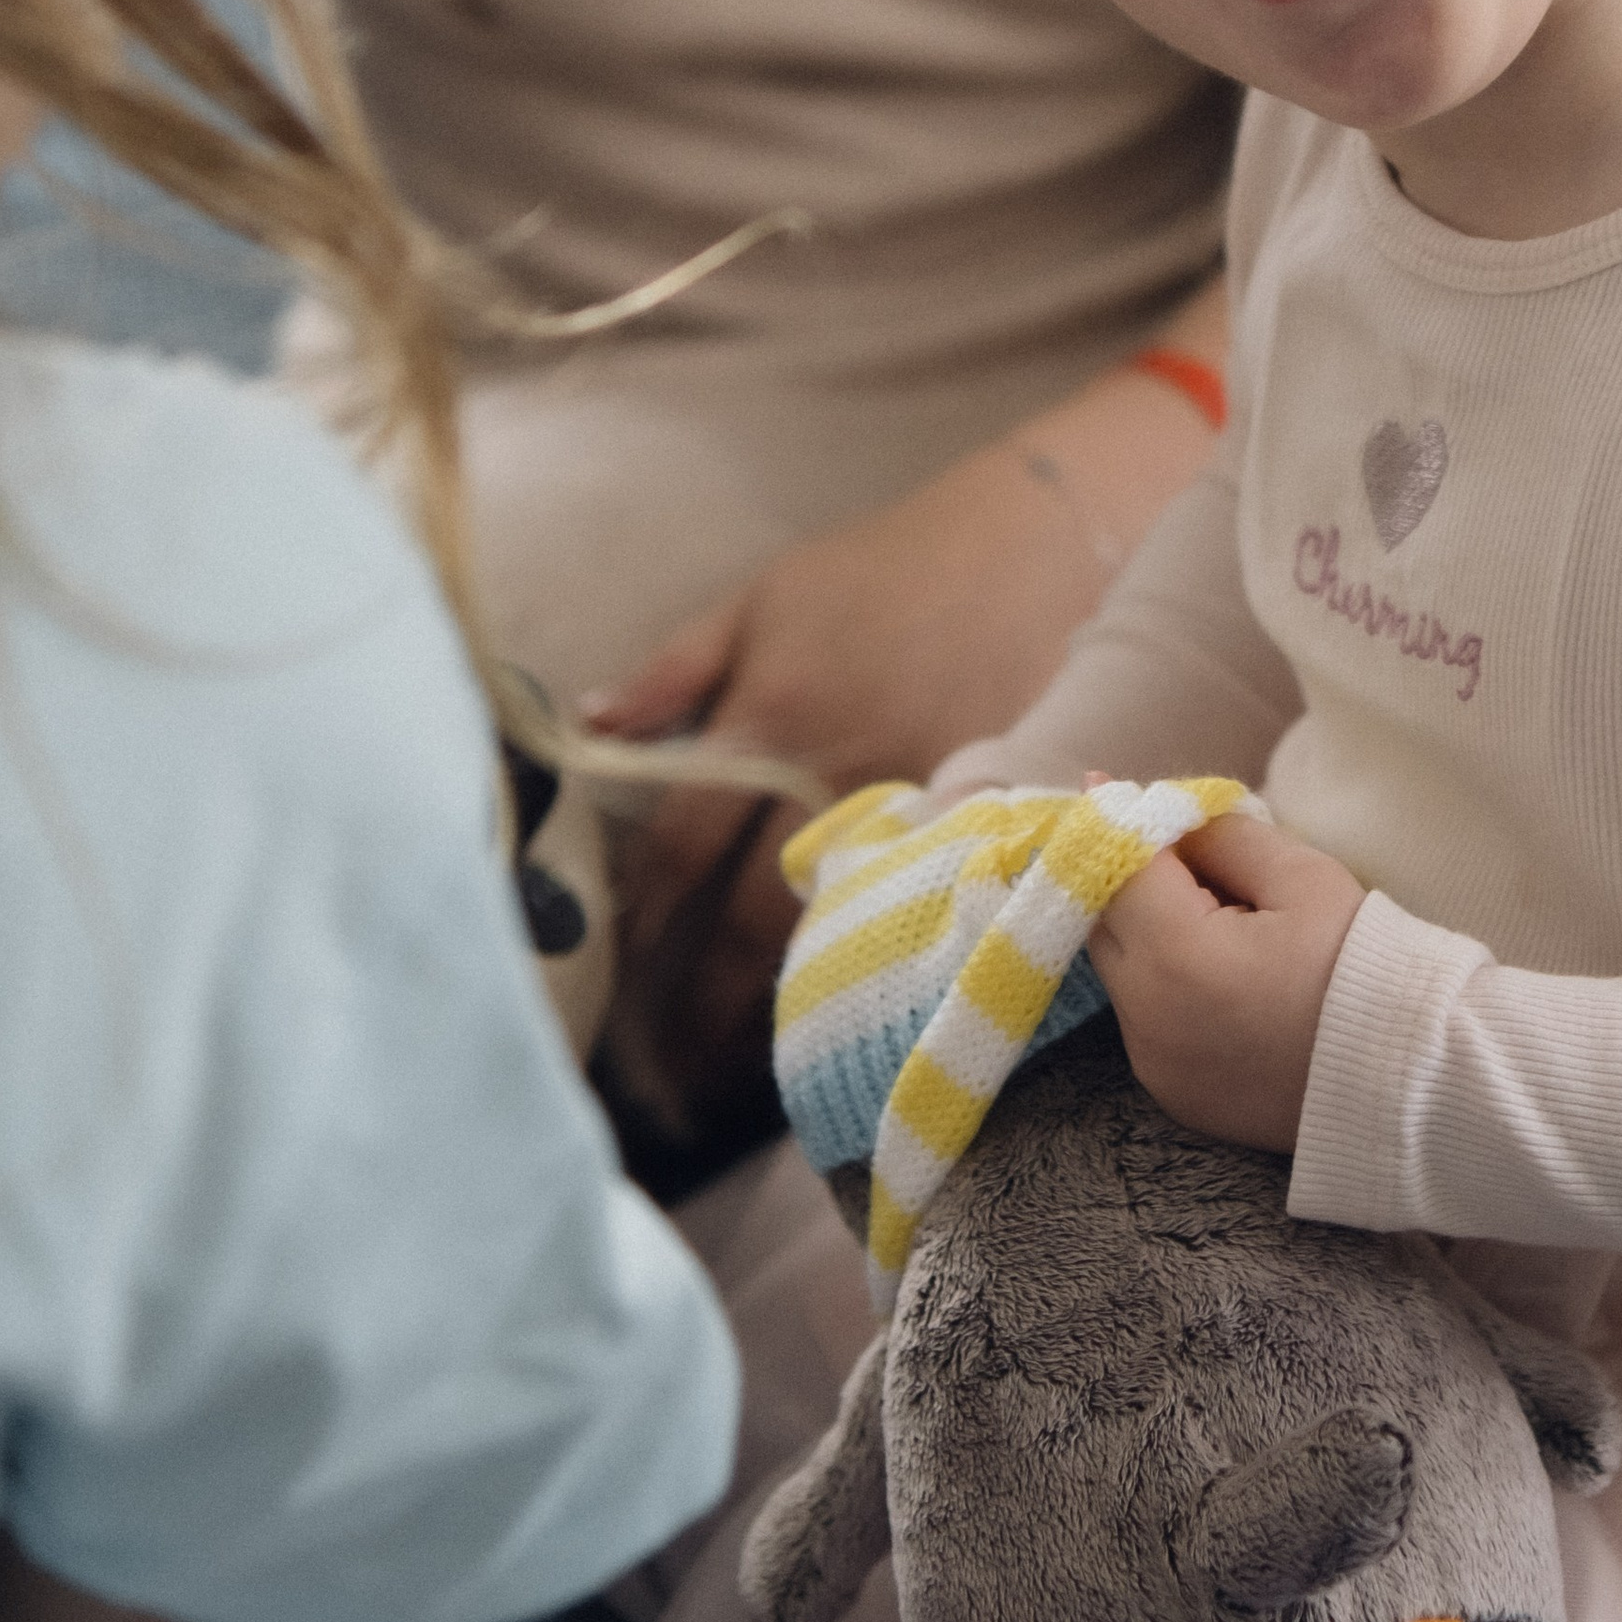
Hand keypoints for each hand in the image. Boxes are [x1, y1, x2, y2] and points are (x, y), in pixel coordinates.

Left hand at [588, 339, 1223, 1135]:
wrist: (1032, 544)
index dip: (641, 922)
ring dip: (781, 1011)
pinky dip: (877, 970)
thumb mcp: (764, 596)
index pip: (680, 851)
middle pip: (750, 918)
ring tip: (733, 1077)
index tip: (613, 980)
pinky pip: (915, 915)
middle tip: (661, 1074)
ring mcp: (915, 807)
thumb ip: (674, 669)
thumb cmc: (884, 571)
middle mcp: (834, 774)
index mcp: (769, 718)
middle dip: (699, 1002)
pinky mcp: (982, 822)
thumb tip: (589, 728)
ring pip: (834, 936)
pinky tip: (851, 1019)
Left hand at [1088, 812, 1366, 1151]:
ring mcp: (1155, 1066)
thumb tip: (1171, 816)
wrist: (1409, 1077)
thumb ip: (1224, 838)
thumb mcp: (1303, 878)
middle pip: (1103, 924)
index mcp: (1176, 958)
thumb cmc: (1361, 966)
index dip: (1113, 823)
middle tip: (1172, 850)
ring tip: (1217, 917)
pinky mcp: (1172, 1094)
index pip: (1114, 871)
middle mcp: (1147, 1020)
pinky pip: (1146, 1022)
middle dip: (1127, 879)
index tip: (1106, 784)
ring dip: (1147, 934)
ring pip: (1123, 974)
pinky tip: (1223, 977)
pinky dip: (1166, 987)